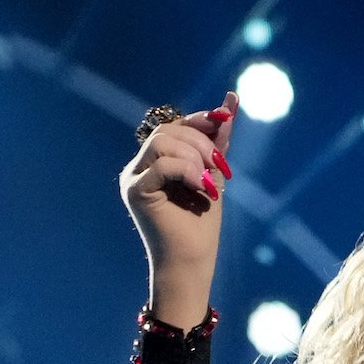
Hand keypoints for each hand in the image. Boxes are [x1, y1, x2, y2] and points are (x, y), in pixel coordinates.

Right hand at [121, 93, 236, 327]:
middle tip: (221, 166)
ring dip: (194, 155)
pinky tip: (203, 188)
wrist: (192, 263)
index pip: (174, 126)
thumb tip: (231, 101)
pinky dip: (186, 170)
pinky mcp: (135, 191)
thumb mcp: (213, 175)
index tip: (225, 119)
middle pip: (167, 129)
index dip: (198, 120)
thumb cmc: (201, 226)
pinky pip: (161, 163)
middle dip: (201, 141)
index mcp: (155, 162)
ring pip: (161, 141)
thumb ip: (217, 142)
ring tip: (210, 181)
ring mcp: (133, 178)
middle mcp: (139, 167)